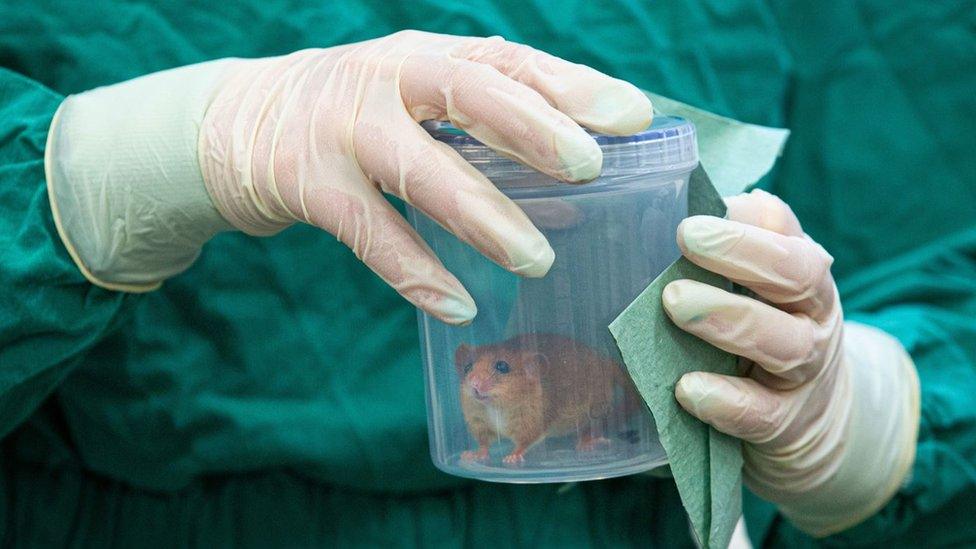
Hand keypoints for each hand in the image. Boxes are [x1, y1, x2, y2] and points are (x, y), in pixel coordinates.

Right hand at [46, 31, 650, 323]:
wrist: (228, 127)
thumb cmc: (350, 119)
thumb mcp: (414, 105)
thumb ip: (487, 138)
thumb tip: (581, 191)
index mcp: (424, 57)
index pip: (505, 60)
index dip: (570, 83)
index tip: (632, 115)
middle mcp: (385, 78)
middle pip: (467, 92)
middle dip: (533, 127)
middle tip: (591, 166)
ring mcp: (341, 127)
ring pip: (420, 169)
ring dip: (482, 216)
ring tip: (538, 260)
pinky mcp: (303, 181)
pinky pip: (368, 232)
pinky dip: (414, 271)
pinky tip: (459, 303)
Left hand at [662, 189, 919, 535]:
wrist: (810, 419)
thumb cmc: (762, 332)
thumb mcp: (753, 288)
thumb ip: (723, 252)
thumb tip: (680, 212)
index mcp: (800, 270)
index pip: (785, 233)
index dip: (745, 223)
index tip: (692, 220)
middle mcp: (813, 314)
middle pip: (797, 274)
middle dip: (742, 253)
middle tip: (686, 239)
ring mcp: (805, 371)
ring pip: (784, 342)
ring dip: (729, 319)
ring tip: (676, 304)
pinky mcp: (785, 423)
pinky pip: (761, 413)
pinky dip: (726, 401)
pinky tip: (688, 389)